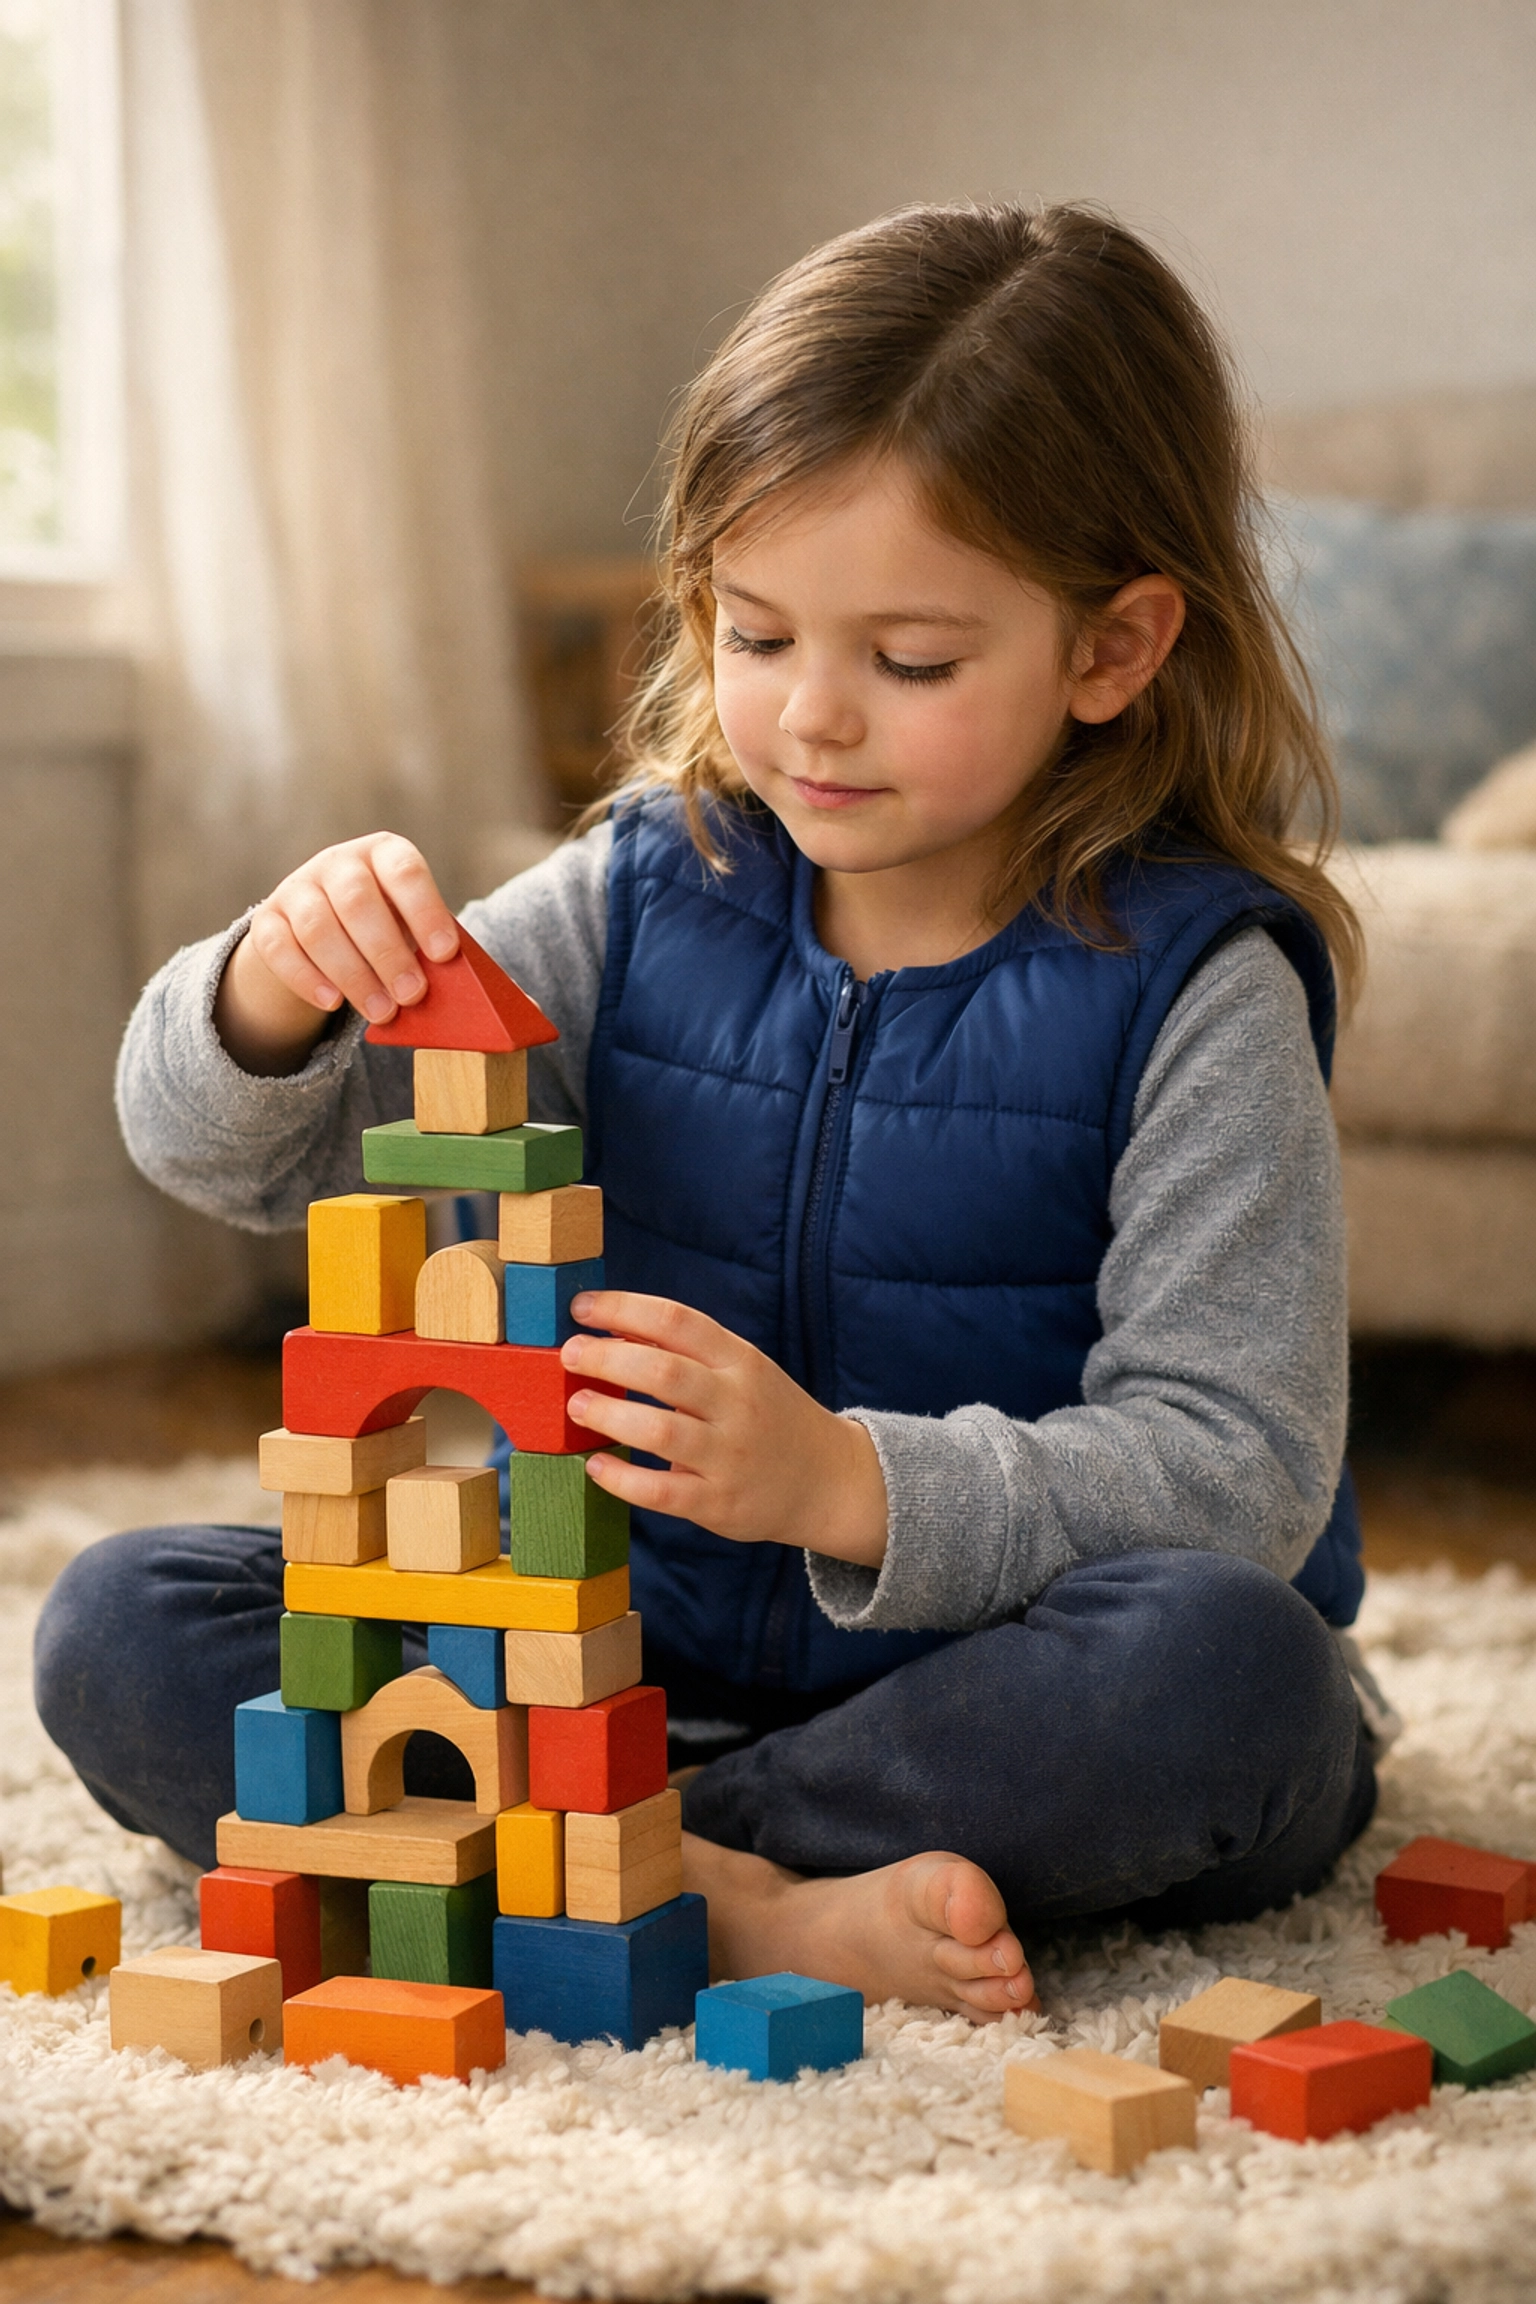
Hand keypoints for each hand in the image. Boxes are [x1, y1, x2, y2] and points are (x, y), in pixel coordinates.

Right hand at [214, 833, 458, 1074]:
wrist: (322, 932)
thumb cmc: (384, 929)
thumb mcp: (408, 926)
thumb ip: (425, 948)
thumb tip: (450, 989)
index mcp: (383, 854)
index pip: (405, 871)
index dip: (426, 911)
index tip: (445, 954)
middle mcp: (338, 862)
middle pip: (357, 901)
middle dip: (387, 953)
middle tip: (412, 995)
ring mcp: (297, 887)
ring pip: (317, 927)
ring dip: (353, 974)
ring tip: (381, 1011)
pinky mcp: (267, 919)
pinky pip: (278, 947)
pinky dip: (306, 978)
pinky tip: (332, 1002)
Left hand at [562, 1292, 889, 1565]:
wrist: (828, 1480)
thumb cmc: (770, 1417)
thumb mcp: (742, 1371)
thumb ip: (686, 1352)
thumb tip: (613, 1328)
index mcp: (741, 1361)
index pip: (677, 1320)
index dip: (623, 1308)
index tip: (581, 1307)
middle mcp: (737, 1404)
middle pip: (664, 1371)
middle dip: (606, 1359)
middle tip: (569, 1356)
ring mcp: (729, 1456)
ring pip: (661, 1431)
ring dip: (610, 1415)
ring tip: (577, 1406)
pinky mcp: (719, 1503)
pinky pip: (662, 1492)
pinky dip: (622, 1479)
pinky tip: (596, 1466)